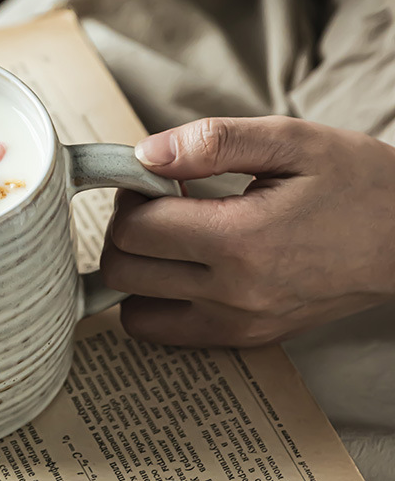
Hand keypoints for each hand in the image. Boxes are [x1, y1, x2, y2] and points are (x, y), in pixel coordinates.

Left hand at [101, 116, 394, 346]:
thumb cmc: (355, 183)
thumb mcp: (290, 141)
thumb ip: (212, 142)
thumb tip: (144, 154)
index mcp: (240, 239)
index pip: (136, 228)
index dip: (130, 194)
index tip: (150, 178)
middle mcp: (233, 293)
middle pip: (124, 269)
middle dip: (124, 228)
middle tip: (156, 203)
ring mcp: (238, 324)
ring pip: (135, 309)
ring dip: (136, 267)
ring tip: (170, 236)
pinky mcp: (246, 339)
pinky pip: (166, 332)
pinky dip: (155, 300)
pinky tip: (182, 267)